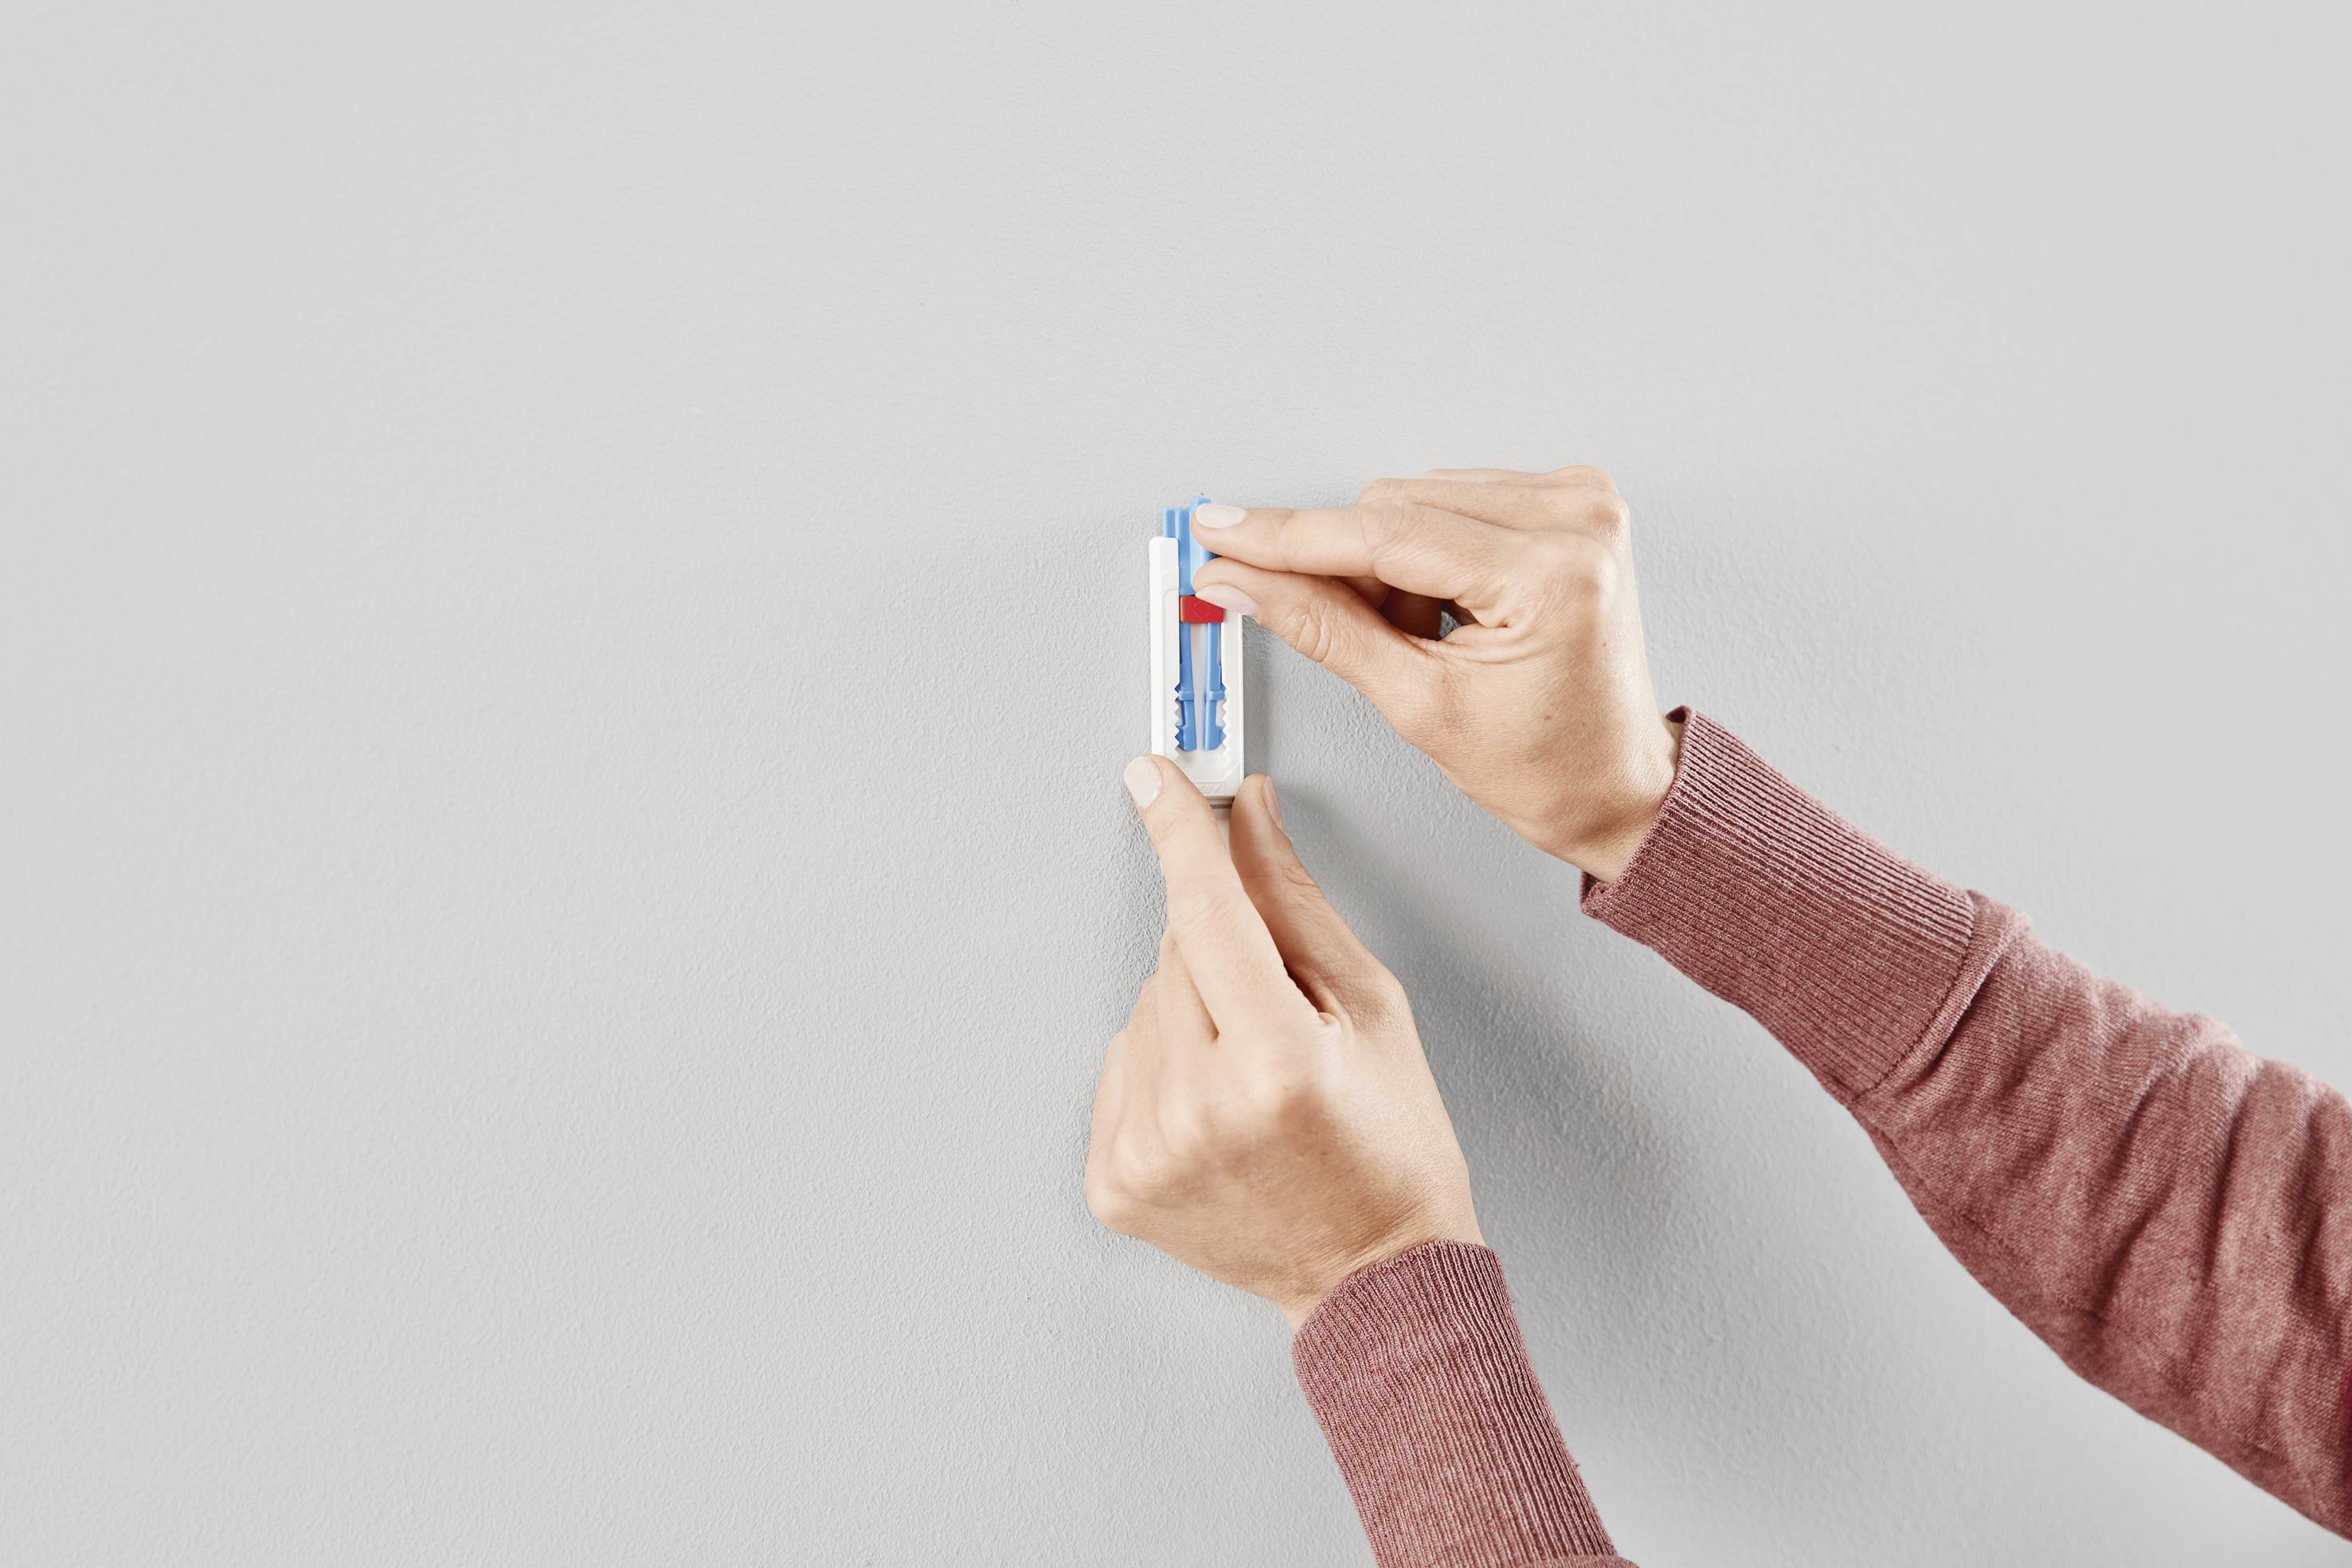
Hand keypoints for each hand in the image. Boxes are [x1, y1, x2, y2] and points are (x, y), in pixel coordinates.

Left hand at [1085, 759, 1480, 1326]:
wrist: (1374, 1278)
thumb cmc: (1392, 1147)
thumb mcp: (1371, 1008)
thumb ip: (1294, 902)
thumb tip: (1246, 815)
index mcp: (1275, 1062)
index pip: (1207, 908)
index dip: (1180, 832)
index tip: (1155, 777)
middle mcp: (1198, 1109)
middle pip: (1175, 953)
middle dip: (1223, 956)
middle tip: (1281, 1015)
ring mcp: (1146, 1153)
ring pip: (1142, 1007)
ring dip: (1191, 1016)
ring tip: (1252, 1077)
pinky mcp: (1113, 1183)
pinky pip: (1118, 1068)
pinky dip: (1161, 1069)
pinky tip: (1215, 1110)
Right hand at [1187, 467, 1678, 880]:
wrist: (1618, 781)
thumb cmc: (1546, 765)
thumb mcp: (1417, 705)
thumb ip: (1321, 627)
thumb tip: (1242, 580)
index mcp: (1549, 575)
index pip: (1383, 533)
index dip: (1287, 537)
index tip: (1220, 532)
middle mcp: (1575, 520)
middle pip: (1395, 506)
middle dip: (1350, 569)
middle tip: (1362, 639)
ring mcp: (1579, 502)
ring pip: (1416, 501)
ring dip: (1391, 564)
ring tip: (1426, 635)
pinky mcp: (1571, 500)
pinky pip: (1455, 501)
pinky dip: (1428, 552)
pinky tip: (1448, 606)